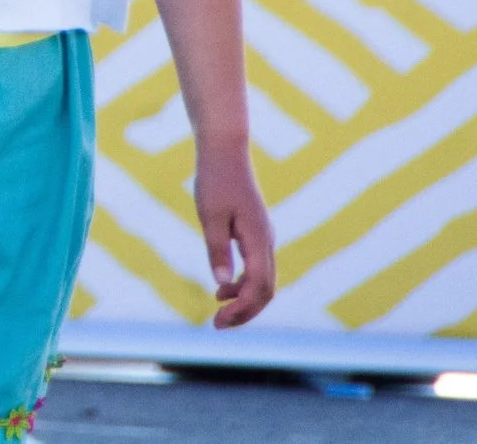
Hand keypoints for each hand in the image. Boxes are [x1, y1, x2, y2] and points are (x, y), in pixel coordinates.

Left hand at [194, 136, 275, 327]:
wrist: (225, 151)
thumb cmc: (215, 180)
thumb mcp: (209, 215)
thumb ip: (217, 248)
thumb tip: (221, 283)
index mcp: (258, 239)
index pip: (259, 287)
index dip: (242, 309)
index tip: (218, 321)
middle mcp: (267, 241)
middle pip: (267, 289)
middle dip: (245, 312)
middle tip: (218, 325)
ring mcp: (264, 237)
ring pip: (264, 280)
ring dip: (245, 300)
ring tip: (219, 311)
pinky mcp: (256, 232)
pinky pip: (258, 267)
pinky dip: (244, 284)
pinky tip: (223, 288)